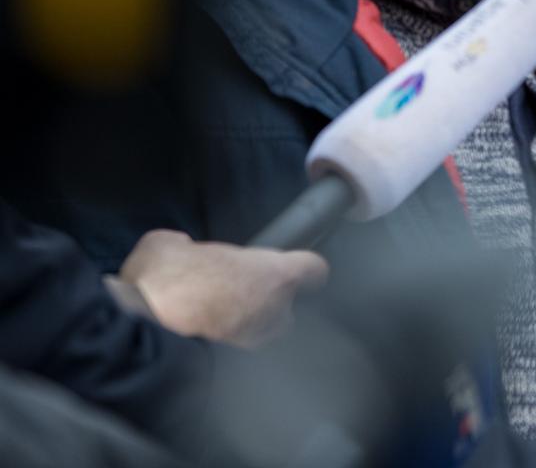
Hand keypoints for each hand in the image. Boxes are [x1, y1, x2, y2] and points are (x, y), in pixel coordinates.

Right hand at [115, 229, 328, 347]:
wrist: (141, 323)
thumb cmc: (161, 276)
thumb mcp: (168, 244)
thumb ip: (185, 246)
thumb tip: (178, 248)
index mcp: (276, 274)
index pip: (315, 272)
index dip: (304, 272)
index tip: (293, 272)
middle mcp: (275, 312)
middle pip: (288, 314)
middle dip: (269, 311)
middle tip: (239, 301)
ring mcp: (254, 344)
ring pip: (261, 340)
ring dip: (245, 335)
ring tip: (216, 328)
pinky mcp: (231, 370)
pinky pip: (236, 362)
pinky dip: (223, 358)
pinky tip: (199, 348)